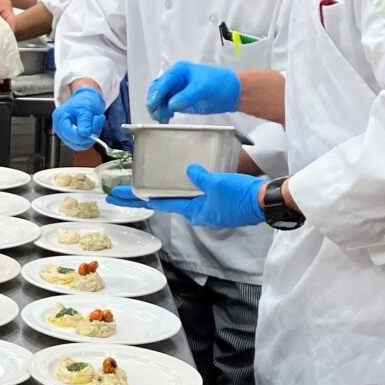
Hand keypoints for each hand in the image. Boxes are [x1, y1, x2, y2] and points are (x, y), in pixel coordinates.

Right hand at [52, 88, 105, 150]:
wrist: (86, 99)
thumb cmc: (83, 100)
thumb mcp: (86, 107)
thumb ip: (85, 121)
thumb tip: (85, 134)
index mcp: (60, 118)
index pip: (70, 134)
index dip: (84, 133)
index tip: (94, 122)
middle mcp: (60, 128)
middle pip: (75, 141)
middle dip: (90, 133)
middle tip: (97, 120)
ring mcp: (66, 134)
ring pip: (80, 145)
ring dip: (92, 135)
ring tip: (96, 121)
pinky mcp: (72, 138)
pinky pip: (83, 144)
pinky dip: (92, 136)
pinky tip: (94, 126)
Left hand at [107, 165, 264, 227]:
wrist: (265, 203)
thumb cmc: (240, 196)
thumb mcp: (215, 183)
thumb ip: (199, 177)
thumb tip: (189, 171)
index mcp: (193, 211)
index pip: (159, 204)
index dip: (138, 198)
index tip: (119, 196)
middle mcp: (198, 213)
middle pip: (166, 202)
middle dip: (144, 196)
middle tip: (123, 190)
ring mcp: (208, 209)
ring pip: (181, 199)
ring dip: (165, 192)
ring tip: (147, 184)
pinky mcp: (218, 204)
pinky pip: (196, 195)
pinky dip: (185, 188)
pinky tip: (182, 180)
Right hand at [145, 62, 240, 122]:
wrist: (231, 93)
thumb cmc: (219, 83)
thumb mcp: (202, 88)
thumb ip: (186, 96)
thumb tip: (171, 105)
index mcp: (178, 71)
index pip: (163, 82)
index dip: (156, 93)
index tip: (153, 104)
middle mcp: (174, 80)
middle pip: (157, 90)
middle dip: (154, 102)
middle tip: (156, 114)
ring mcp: (176, 91)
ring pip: (160, 100)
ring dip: (158, 109)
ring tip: (162, 119)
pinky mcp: (179, 101)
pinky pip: (166, 107)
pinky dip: (163, 113)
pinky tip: (165, 119)